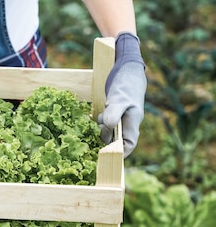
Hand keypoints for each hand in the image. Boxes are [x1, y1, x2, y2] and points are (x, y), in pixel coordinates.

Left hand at [97, 32, 146, 157]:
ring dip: (100, 130)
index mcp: (133, 123)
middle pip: (116, 141)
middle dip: (105, 140)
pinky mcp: (113, 114)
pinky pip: (105, 123)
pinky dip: (98, 123)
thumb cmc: (125, 85)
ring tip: (95, 123)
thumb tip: (107, 129)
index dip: (118, 153)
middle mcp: (127, 124)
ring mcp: (120, 119)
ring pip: (109, 132)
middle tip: (95, 135)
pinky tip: (93, 119)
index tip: (105, 156)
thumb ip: (113, 115)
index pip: (128, 145)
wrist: (127, 70)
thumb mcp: (118, 100)